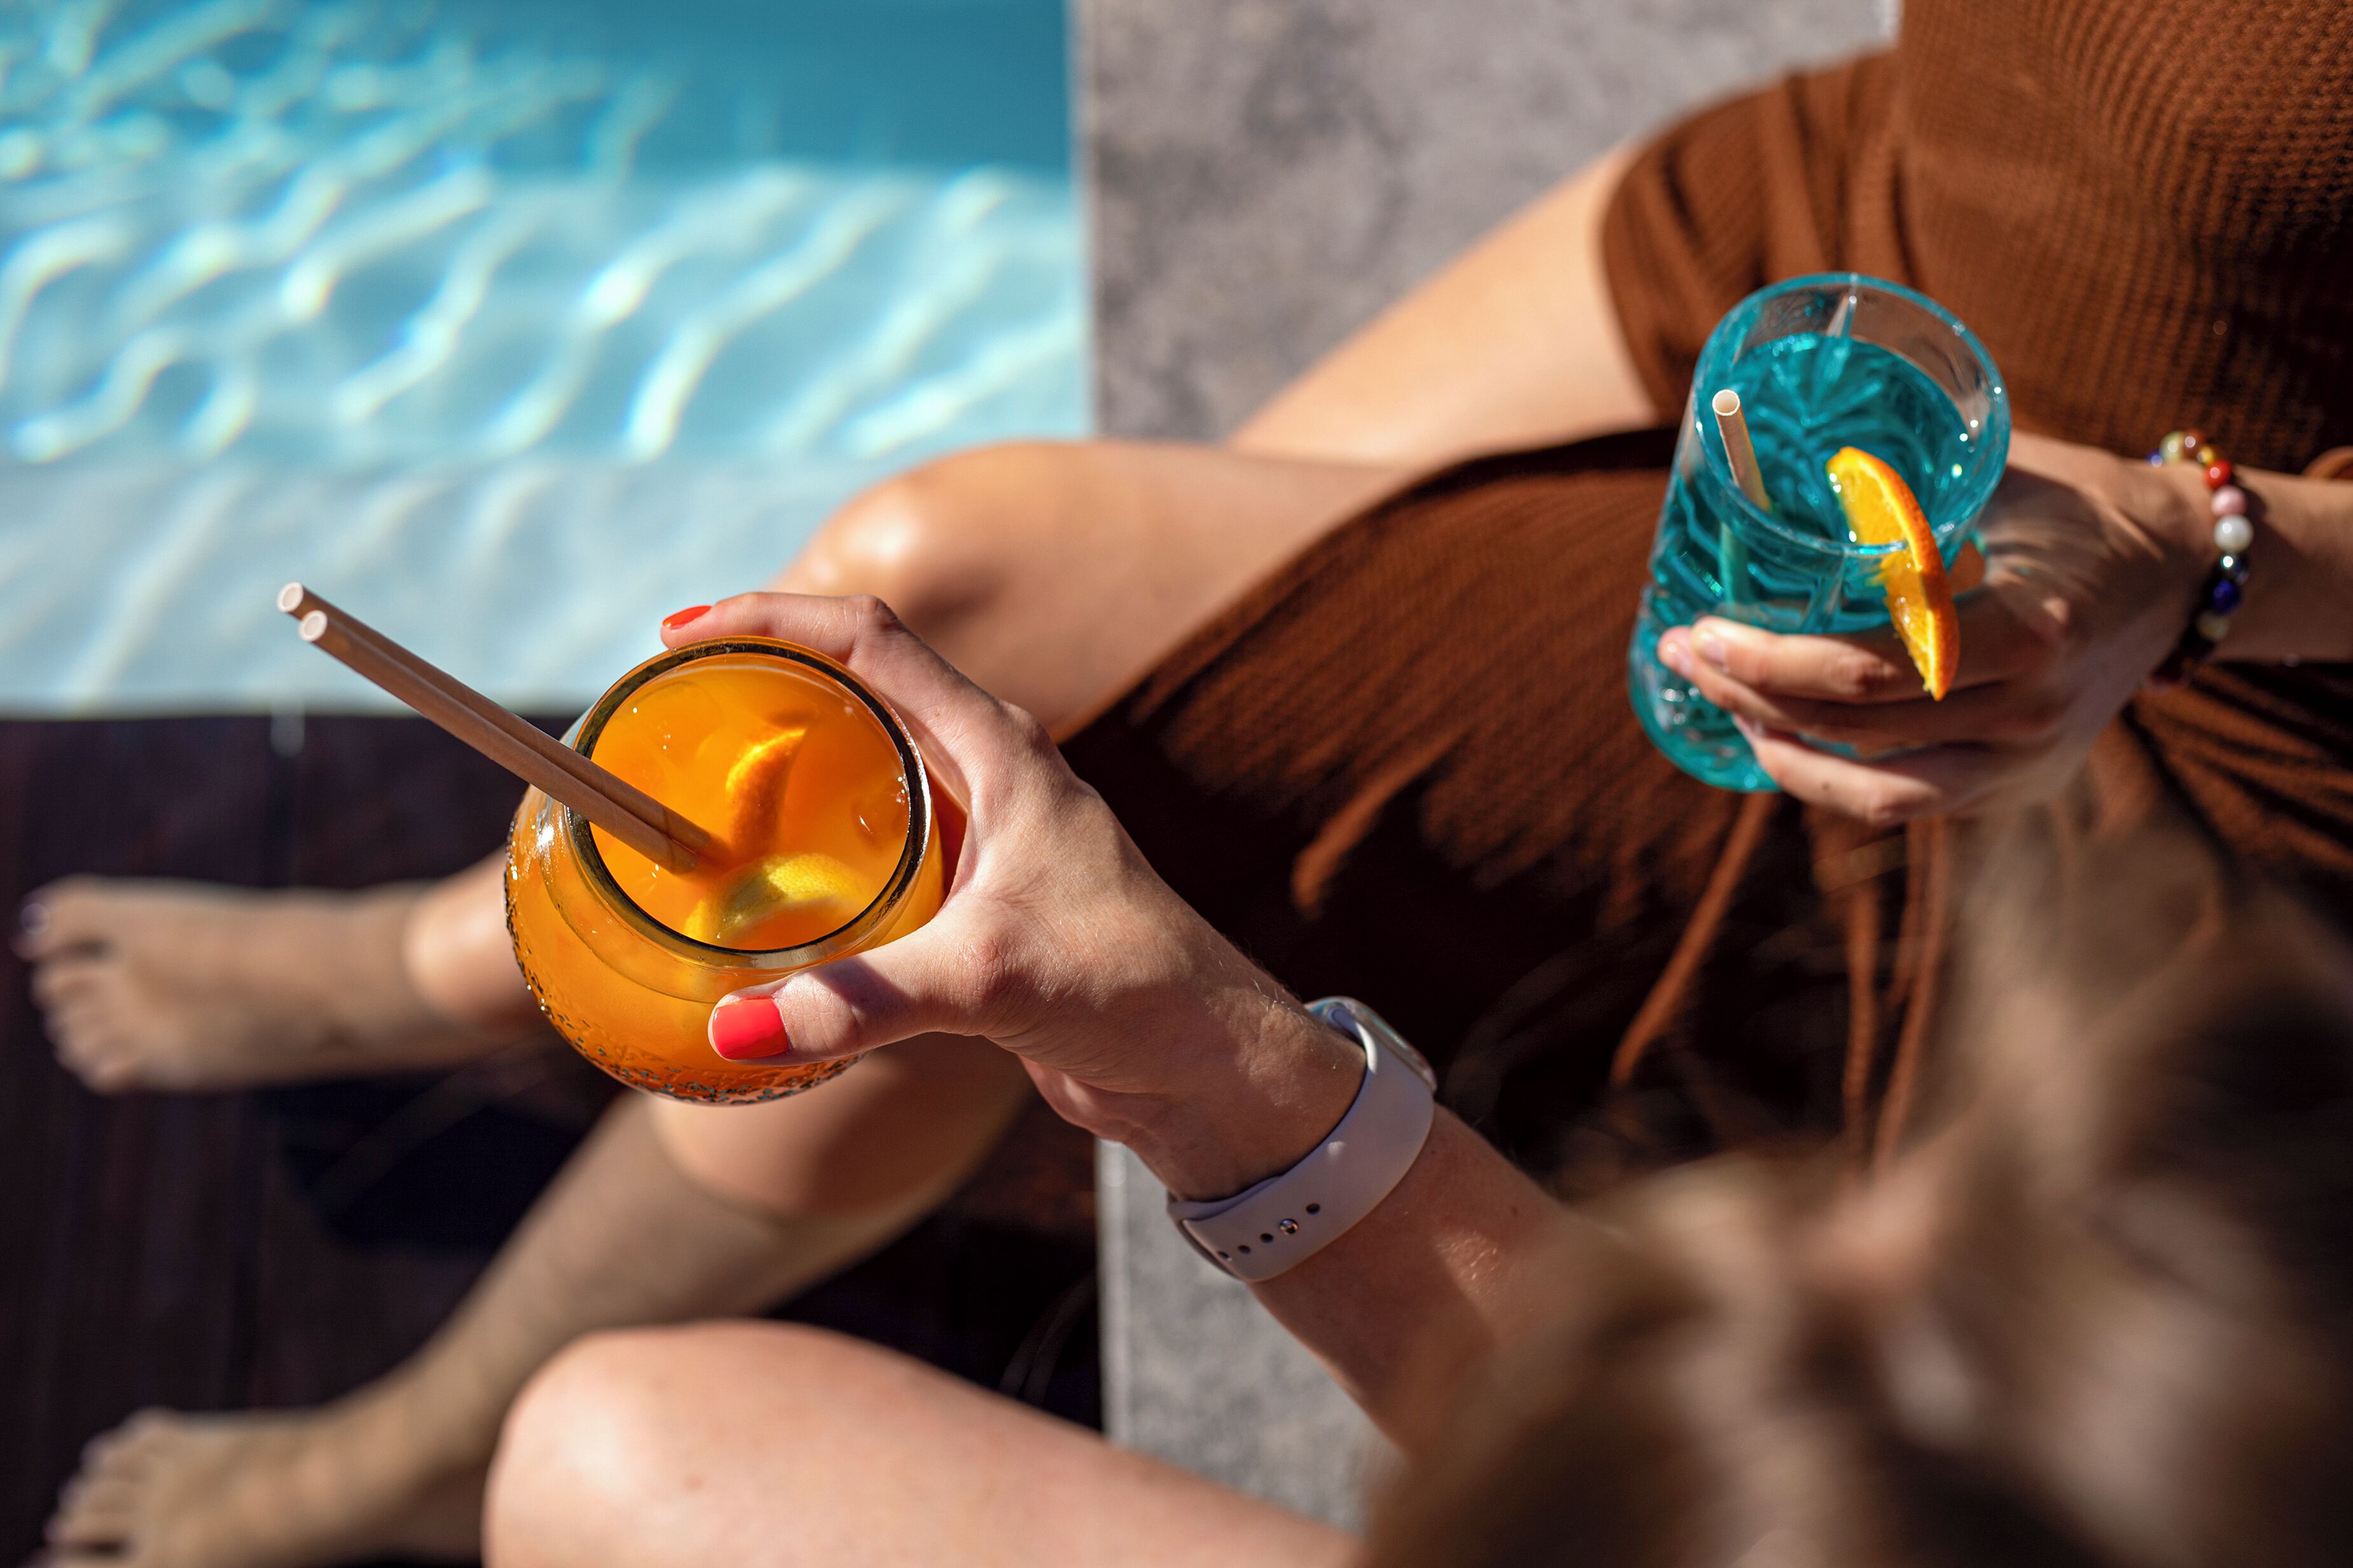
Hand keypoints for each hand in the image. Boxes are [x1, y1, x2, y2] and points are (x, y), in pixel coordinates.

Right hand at [664, 594, 1362, 1199]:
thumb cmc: (1131, 989)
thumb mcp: (988, 981)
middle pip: (862, 686)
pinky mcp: (979, 897)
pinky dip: (814, 844)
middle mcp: (994, 774)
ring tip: (697, 780)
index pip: (875, 640)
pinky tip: (763, 880)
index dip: (776, 620)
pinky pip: (879, 842)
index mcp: (1004, 749)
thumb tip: (733, 1028)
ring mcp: (987, 833)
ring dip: (789, 761)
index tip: (684, 632)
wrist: (1206, 1062)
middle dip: (767, 679)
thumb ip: (862, 1000)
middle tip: (673, 705)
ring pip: (869, 766)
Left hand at [1657, 432, 2212, 824]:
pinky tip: (1777, 734)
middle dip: (1746, 692)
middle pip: (1852, 728)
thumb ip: (1899, 475)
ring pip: (1871, 789)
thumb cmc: (2079, 504)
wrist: (2185, 572)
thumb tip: (1770, 450)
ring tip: (1719, 701)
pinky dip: (1829, 775)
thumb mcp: (2000, 473)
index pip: (1866, 669)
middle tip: (1682, 651)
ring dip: (1778, 748)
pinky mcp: (2019, 787)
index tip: (1699, 626)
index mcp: (2026, 632)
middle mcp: (2029, 713)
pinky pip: (1905, 801)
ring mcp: (2027, 763)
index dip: (1767, 658)